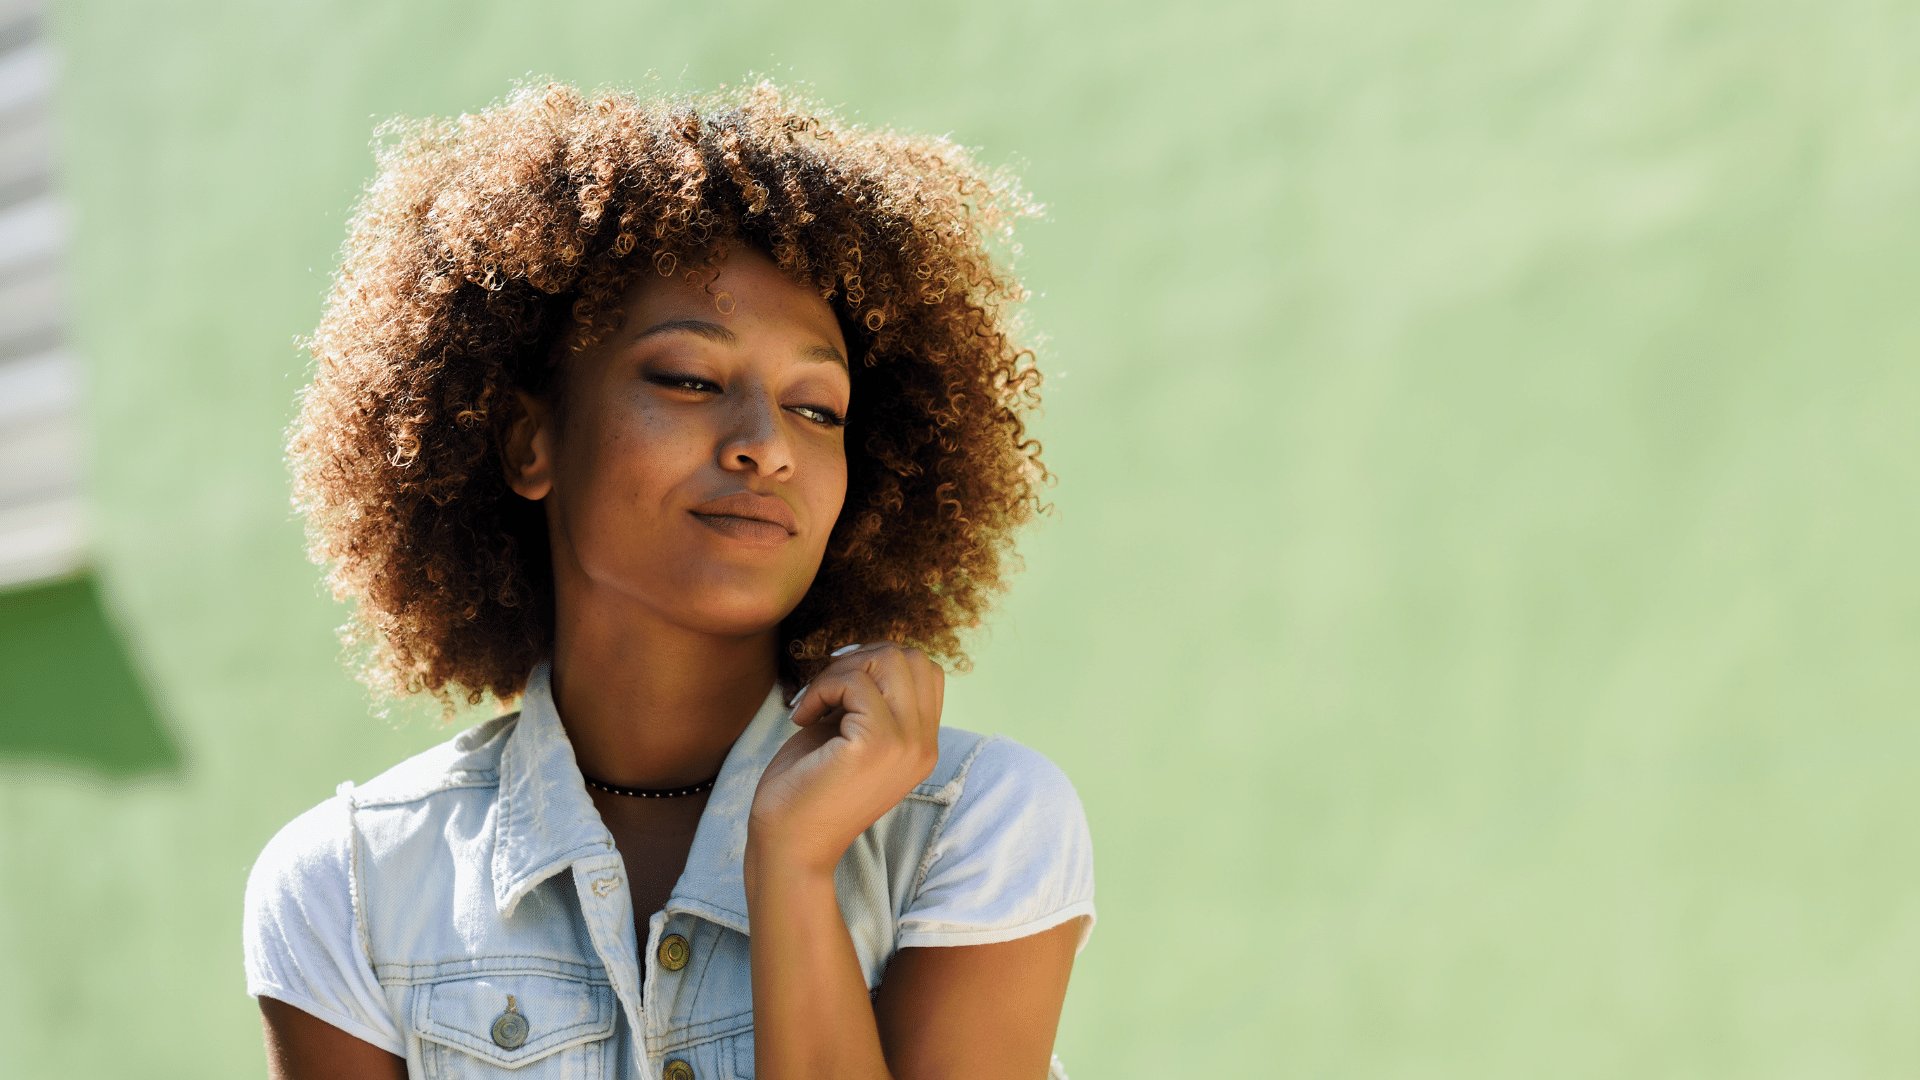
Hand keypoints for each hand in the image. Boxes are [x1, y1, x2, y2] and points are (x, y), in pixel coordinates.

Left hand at [747, 641, 945, 877]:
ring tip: (813, 704)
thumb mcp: (850, 734)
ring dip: (839, 672)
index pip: (926, 671)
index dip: (878, 663)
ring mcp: (906, 746)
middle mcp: (924, 746)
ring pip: (888, 660)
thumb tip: (866, 651)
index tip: (839, 687)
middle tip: (822, 692)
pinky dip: (820, 689)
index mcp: (922, 745)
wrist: (789, 846)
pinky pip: (854, 683)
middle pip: (910, 657)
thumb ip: (869, 698)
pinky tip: (801, 717)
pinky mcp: (876, 746)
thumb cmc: (808, 788)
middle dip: (858, 660)